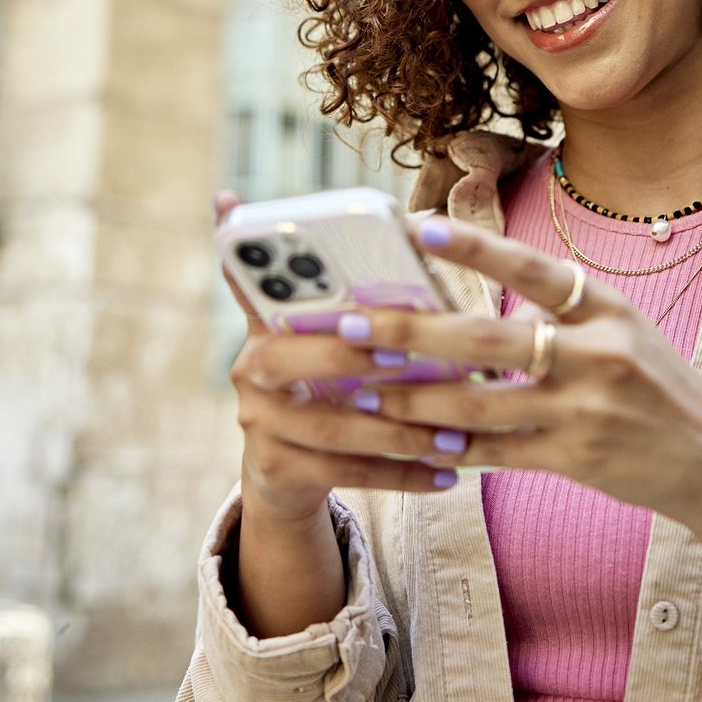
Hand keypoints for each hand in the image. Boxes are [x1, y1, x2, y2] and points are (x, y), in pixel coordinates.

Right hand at [216, 191, 463, 528]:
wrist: (287, 472)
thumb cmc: (327, 382)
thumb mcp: (328, 336)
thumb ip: (360, 294)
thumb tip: (422, 227)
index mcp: (263, 324)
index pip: (249, 283)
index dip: (260, 268)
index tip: (279, 233)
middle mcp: (249, 370)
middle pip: (282, 358)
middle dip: (345, 355)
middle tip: (403, 355)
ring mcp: (258, 423)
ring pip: (328, 425)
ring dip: (396, 430)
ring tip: (453, 434)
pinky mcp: (275, 470)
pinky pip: (343, 473)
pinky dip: (400, 473)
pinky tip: (446, 474)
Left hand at [345, 213, 701, 527]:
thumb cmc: (654, 384)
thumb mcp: (621, 328)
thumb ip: (557, 312)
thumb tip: (474, 298)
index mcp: (607, 308)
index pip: (534, 269)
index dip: (477, 249)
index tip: (421, 229)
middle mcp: (598, 353)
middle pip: (489, 339)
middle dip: (413, 332)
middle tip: (350, 325)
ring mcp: (586, 409)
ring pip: (481, 404)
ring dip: (414, 398)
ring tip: (362, 389)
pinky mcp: (576, 458)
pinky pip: (497, 453)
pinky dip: (452, 447)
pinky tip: (411, 440)